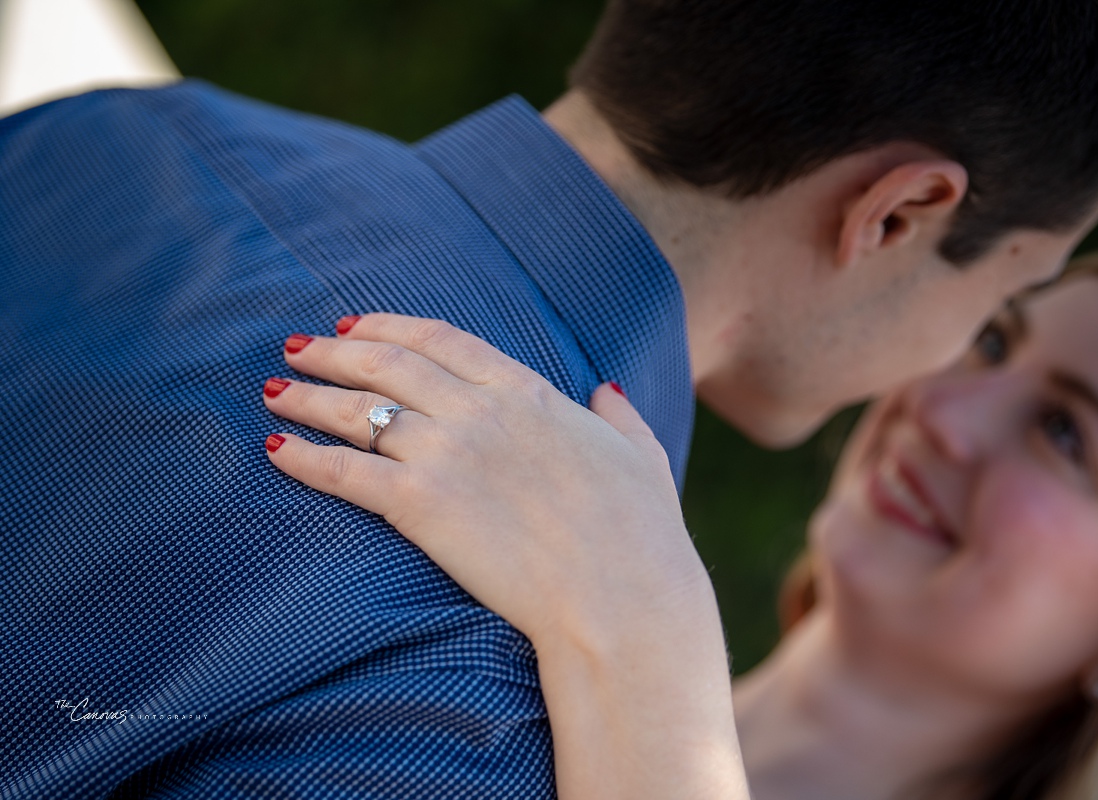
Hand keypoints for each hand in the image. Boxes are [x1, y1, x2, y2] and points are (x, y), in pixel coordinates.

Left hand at [261, 315, 708, 651]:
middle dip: (336, 352)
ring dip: (309, 397)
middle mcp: (478, 411)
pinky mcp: (420, 506)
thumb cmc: (641, 531)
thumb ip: (618, 415)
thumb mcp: (640, 454)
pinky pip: (344, 472)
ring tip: (276, 390)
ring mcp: (446, 455)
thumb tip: (606, 389)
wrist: (621, 595)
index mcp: (528, 392)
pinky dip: (304, 457)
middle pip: (386, 364)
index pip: (441, 340)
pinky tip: (276, 449)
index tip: (355, 325)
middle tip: (300, 347)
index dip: (389, 327)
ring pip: (357, 411)